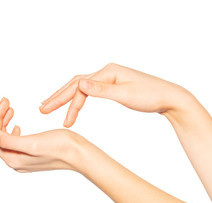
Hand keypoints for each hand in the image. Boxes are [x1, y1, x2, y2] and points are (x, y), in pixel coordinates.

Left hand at [0, 98, 90, 172]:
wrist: (80, 154)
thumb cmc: (61, 147)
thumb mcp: (33, 142)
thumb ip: (8, 140)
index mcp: (12, 158)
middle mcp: (15, 159)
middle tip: (4, 99)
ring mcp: (22, 157)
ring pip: (5, 136)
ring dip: (4, 120)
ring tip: (9, 107)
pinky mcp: (31, 153)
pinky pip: (13, 140)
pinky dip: (11, 128)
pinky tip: (16, 123)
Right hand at [40, 63, 192, 126]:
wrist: (169, 97)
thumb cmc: (150, 96)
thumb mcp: (126, 95)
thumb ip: (102, 90)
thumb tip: (79, 84)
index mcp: (107, 72)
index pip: (81, 88)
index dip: (69, 104)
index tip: (64, 121)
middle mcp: (106, 72)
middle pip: (76, 83)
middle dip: (59, 96)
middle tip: (42, 108)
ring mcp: (110, 78)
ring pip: (82, 87)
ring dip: (67, 97)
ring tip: (52, 106)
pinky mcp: (114, 86)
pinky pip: (91, 90)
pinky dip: (80, 97)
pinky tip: (76, 103)